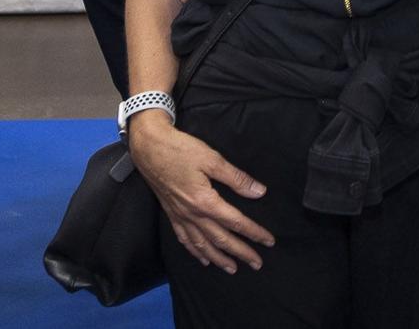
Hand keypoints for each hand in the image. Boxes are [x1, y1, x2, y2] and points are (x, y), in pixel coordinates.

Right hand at [127, 114, 273, 272]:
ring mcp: (180, 217)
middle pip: (220, 239)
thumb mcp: (213, 159)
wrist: (149, 149)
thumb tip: (259, 192)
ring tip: (233, 269)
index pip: (236, 222)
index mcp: (205, 201)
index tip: (269, 241)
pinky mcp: (171, 214)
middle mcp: (192, 214)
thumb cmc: (181, 150)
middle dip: (240, 252)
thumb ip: (236, 178)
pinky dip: (195, 252)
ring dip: (219, 258)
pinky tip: (203, 258)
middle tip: (257, 264)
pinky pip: (184, 240)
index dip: (254, 232)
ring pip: (202, 245)